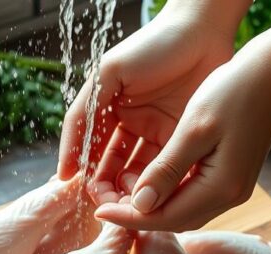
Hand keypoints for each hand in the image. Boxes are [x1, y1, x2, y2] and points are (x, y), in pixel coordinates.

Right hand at [56, 0, 242, 198]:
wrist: (205, 31)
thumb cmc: (154, 46)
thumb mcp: (110, 75)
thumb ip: (84, 117)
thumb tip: (66, 171)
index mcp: (108, 110)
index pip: (91, 152)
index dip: (89, 174)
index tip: (89, 193)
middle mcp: (130, 125)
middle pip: (114, 168)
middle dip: (112, 189)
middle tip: (115, 204)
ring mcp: (157, 132)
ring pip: (140, 173)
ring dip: (135, 191)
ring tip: (136, 202)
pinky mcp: (183, 137)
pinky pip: (168, 168)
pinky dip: (161, 184)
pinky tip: (157, 194)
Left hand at [94, 42, 270, 231]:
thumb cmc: (233, 92)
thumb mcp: (192, 129)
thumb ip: (165, 170)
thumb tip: (139, 205)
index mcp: (220, 188)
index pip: (164, 217)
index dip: (128, 217)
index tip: (96, 210)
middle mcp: (229, 197)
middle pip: (173, 220)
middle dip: (136, 215)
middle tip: (103, 202)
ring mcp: (232, 188)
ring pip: (181, 210)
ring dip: (150, 205)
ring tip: (119, 189)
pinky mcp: (230, 177)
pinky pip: (191, 195)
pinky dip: (166, 193)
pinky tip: (146, 179)